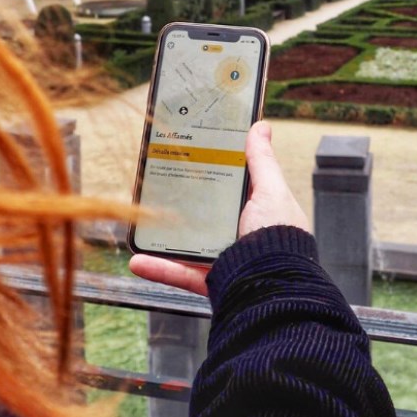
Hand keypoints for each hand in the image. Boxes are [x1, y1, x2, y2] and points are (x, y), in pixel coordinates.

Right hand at [129, 121, 308, 295]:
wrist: (272, 289)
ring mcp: (223, 258)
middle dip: (180, 202)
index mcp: (256, 210)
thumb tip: (260, 127)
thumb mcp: (271, 191)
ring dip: (160, 235)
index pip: (229, 186)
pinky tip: (138, 259)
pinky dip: (158, 267)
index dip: (210, 171)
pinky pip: (179, 272)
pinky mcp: (209, 280)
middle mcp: (240, 234)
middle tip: (156, 184)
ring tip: (141, 221)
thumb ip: (262, 161)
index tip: (188, 156)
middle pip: (204, 213)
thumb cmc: (278, 238)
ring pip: (185, 243)